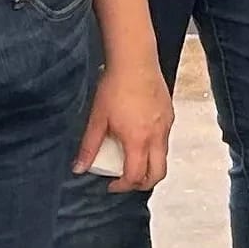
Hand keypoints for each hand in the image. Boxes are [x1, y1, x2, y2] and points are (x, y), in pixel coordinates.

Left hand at [75, 57, 173, 193]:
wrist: (135, 61)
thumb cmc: (115, 86)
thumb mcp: (97, 119)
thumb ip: (89, 147)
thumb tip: (79, 168)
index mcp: (138, 140)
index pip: (135, 176)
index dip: (122, 186)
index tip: (111, 185)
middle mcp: (157, 136)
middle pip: (158, 174)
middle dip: (142, 184)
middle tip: (126, 181)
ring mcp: (166, 126)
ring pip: (163, 157)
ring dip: (149, 165)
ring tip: (130, 159)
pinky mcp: (169, 115)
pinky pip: (164, 140)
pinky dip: (154, 148)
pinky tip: (138, 137)